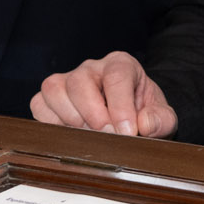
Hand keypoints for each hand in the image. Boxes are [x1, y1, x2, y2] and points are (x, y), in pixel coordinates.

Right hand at [30, 53, 178, 136]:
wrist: (130, 118)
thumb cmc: (144, 114)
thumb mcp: (163, 118)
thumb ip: (161, 120)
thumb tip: (144, 124)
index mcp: (122, 65)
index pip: (117, 76)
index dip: (121, 106)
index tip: (128, 132)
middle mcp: (92, 68)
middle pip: (80, 82)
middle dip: (94, 116)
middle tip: (109, 138)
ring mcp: (67, 80)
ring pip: (55, 90)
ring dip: (71, 119)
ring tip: (90, 137)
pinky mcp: (50, 97)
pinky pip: (39, 105)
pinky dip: (51, 123)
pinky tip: (72, 134)